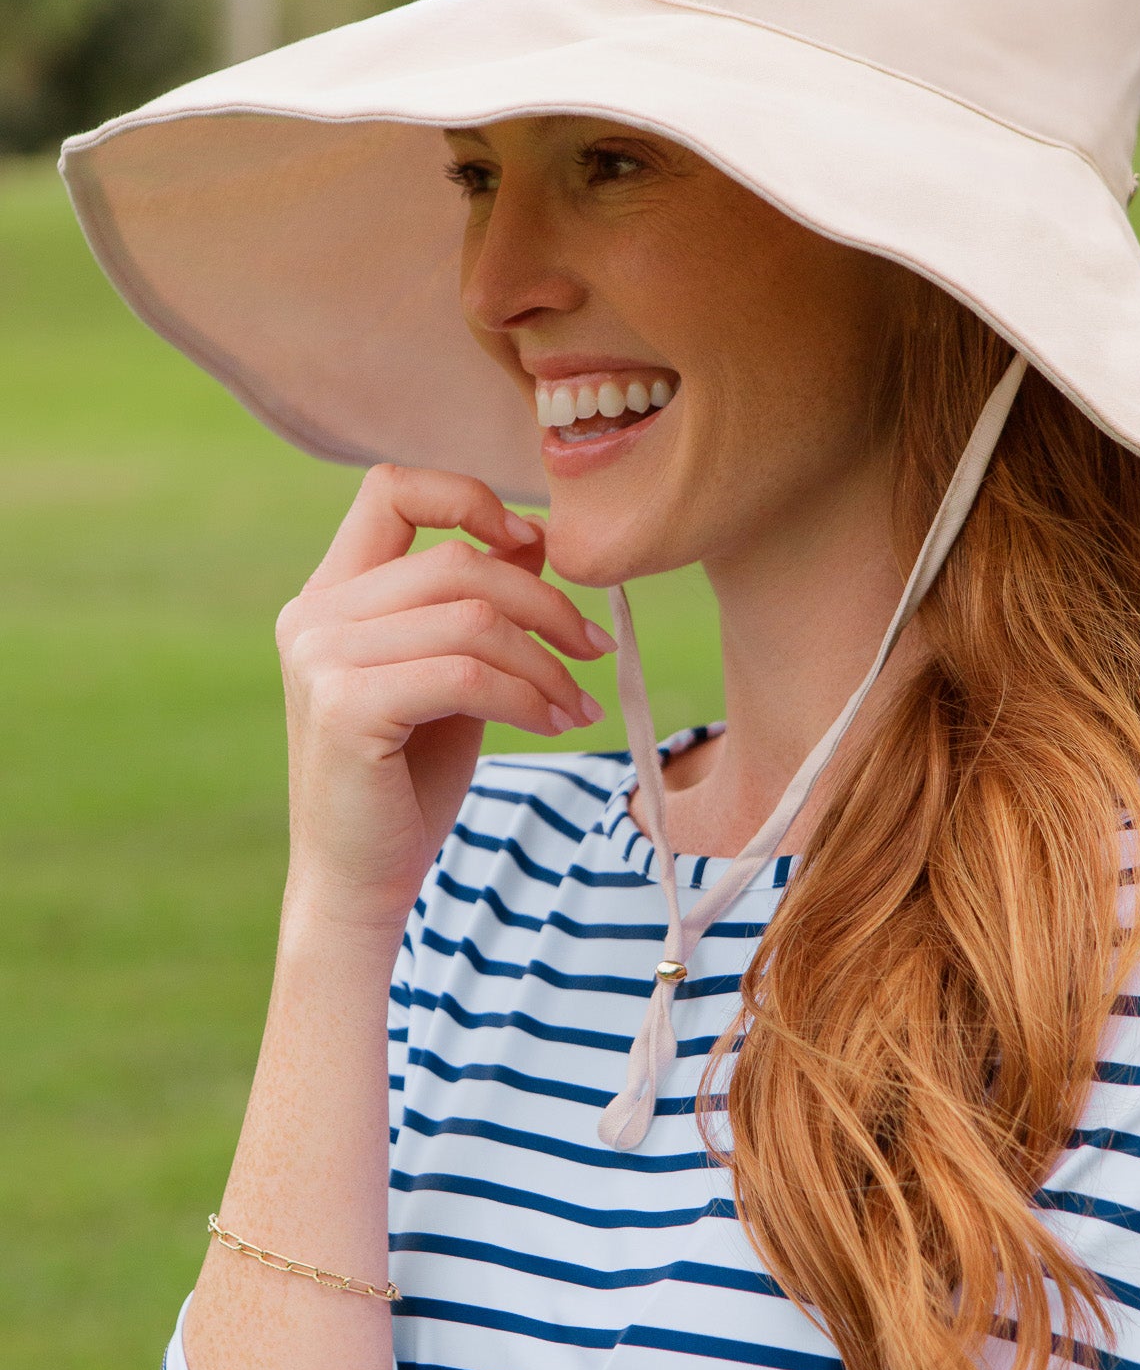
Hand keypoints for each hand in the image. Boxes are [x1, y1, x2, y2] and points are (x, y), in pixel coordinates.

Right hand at [275, 464, 612, 931]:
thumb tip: (535, 537)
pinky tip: (552, 724)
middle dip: (544, 603)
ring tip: (575, 702)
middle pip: (456, 563)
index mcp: (330, 594)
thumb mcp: (450, 675)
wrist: (361, 879)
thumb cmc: (408, 778)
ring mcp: (321, 659)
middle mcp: (314, 615)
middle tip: (594, 647)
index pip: (390, 490)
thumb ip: (474, 607)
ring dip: (545, 661)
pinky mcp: (345, 706)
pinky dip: (527, 697)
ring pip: (472, 619)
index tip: (532, 540)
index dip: (468, 496)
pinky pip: (467, 675)